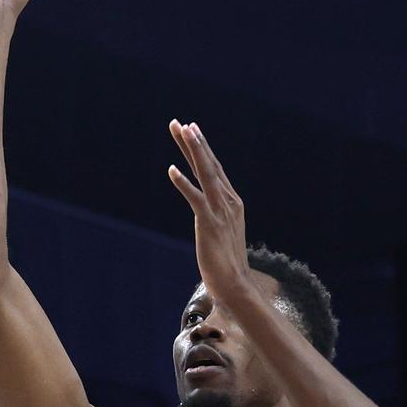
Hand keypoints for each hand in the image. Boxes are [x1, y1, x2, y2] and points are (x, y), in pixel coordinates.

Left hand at [167, 121, 253, 301]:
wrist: (235, 283)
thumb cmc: (226, 262)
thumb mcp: (223, 232)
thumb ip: (217, 216)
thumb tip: (208, 210)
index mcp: (232, 202)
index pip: (215, 169)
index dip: (202, 149)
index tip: (191, 130)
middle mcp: (229, 201)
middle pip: (210, 165)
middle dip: (196, 142)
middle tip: (182, 123)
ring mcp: (220, 210)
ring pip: (206, 173)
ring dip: (194, 150)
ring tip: (183, 131)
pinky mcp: (209, 222)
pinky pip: (195, 198)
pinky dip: (183, 182)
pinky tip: (171, 169)